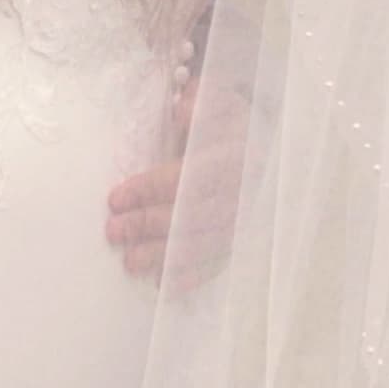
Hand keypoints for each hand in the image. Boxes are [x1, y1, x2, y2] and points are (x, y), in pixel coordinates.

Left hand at [106, 78, 244, 289]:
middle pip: (190, 214)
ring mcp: (247, 220)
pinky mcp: (246, 240)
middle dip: (149, 224)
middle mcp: (243, 192)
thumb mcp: (221, 104)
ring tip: (130, 262)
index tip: (115, 199)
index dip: (149, 188)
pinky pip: (219, 262)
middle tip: (113, 232)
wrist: (274, 148)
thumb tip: (181, 110)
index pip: (187, 176)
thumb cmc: (235, 125)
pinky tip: (164, 283)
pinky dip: (192, 276)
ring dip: (165, 255)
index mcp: (236, 155)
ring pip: (203, 243)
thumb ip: (200, 106)